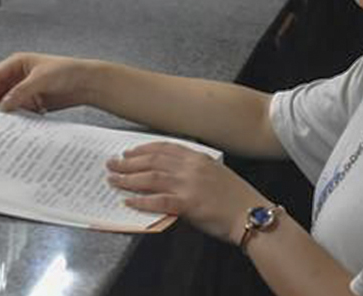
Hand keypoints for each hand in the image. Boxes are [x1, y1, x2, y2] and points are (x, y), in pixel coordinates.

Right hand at [0, 52, 93, 112]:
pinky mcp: (32, 101)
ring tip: (10, 119)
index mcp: (18, 62)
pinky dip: (18, 115)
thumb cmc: (67, 71)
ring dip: (7, 110)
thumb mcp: (41, 79)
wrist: (86, 83)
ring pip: (7, 101)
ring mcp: (24, 89)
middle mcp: (19, 75)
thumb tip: (3, 104)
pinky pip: (19, 109)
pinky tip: (22, 120)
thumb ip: (20, 92)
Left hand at [106, 142, 269, 244]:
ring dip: (129, 178)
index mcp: (199, 158)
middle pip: (153, 160)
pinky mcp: (188, 204)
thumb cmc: (236, 198)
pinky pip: (158, 200)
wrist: (250, 214)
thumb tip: (171, 177)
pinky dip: (141, 201)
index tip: (130, 151)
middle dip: (129, 162)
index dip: (144, 149)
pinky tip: (128, 201)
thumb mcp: (216, 174)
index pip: (165, 148)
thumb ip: (194, 172)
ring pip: (151, 177)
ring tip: (113, 180)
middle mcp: (192, 167)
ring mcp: (189, 185)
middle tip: (112, 164)